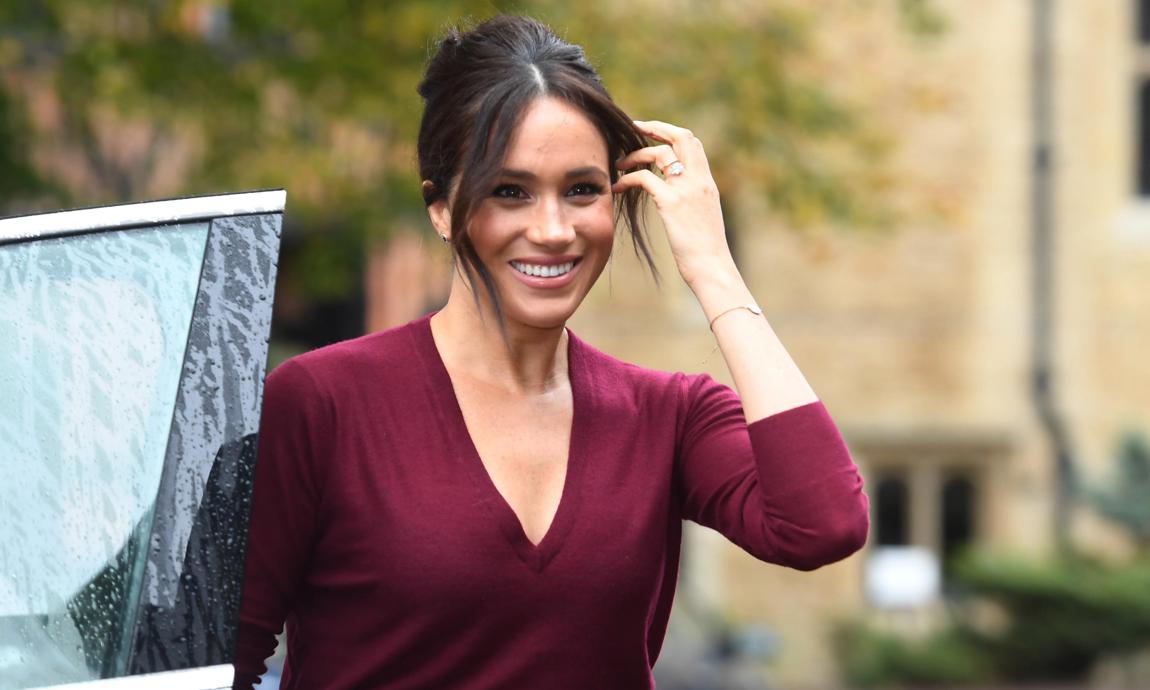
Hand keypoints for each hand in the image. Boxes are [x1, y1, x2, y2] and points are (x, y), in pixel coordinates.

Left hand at [613, 120, 737, 289]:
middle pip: (681, 136)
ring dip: (635, 154)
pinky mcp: (671, 203)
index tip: (653, 133)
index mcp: (707, 183)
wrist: (712, 268)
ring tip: (619, 164)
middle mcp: (699, 180)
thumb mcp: (704, 219)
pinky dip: (627, 178)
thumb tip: (678, 200)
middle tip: (634, 128)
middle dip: (655, 127)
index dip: (671, 133)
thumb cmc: (706, 252)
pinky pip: (644, 178)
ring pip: (660, 153)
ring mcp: (686, 189)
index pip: (693, 143)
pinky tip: (618, 187)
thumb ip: (694, 202)